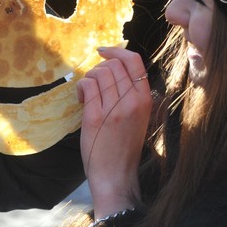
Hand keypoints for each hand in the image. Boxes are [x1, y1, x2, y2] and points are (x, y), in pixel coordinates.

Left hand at [76, 47, 151, 218]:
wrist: (115, 175)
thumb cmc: (124, 146)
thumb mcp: (138, 116)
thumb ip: (132, 93)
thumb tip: (116, 66)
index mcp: (145, 100)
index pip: (135, 61)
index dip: (118, 51)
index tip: (104, 51)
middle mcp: (132, 101)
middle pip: (113, 65)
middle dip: (99, 68)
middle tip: (94, 83)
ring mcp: (114, 109)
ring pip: (99, 73)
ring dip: (89, 78)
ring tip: (87, 94)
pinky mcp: (96, 117)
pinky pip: (87, 86)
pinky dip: (81, 87)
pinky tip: (81, 98)